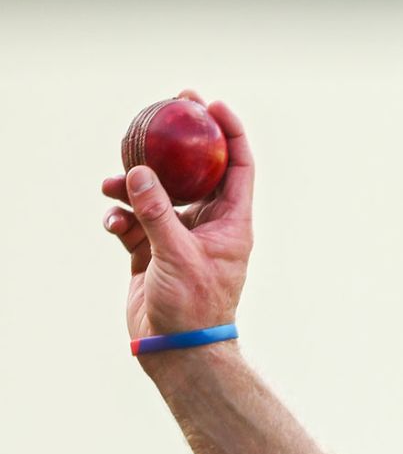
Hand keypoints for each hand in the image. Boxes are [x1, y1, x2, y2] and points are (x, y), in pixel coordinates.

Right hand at [102, 90, 253, 341]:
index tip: (211, 105)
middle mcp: (209, 224)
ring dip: (133, 183)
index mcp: (232, 222)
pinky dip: (121, 215)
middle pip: (196, 170)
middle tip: (162, 107)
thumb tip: (138, 172)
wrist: (176, 348)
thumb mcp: (178, 255)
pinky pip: (134, 219)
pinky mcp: (152, 250)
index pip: (238, 167)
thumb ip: (158, 213)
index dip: (230, 133)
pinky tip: (112, 221)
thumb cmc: (193, 306)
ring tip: (111, 182)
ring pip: (157, 192)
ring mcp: (179, 235)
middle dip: (177, 141)